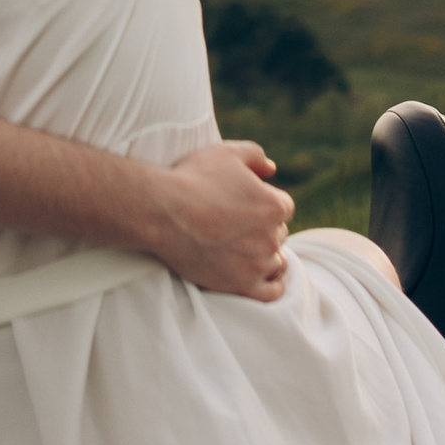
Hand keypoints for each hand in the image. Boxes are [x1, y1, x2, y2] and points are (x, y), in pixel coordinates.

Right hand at [148, 141, 292, 298]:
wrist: (160, 212)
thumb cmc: (192, 179)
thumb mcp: (226, 152)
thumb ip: (255, 155)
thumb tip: (271, 169)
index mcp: (275, 205)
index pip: (283, 207)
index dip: (263, 204)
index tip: (242, 205)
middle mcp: (272, 237)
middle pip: (278, 234)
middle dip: (261, 228)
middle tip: (233, 224)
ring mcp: (257, 264)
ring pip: (275, 261)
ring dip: (263, 254)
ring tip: (240, 248)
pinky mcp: (241, 286)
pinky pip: (272, 292)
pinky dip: (273, 283)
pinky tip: (263, 275)